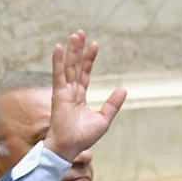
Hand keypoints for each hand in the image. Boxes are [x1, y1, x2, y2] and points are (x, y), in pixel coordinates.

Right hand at [43, 30, 126, 162]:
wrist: (69, 147)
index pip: (84, 74)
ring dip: (71, 51)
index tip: (94, 45)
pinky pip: (58, 75)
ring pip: (68, 67)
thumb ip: (112, 104)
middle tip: (80, 33)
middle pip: (75, 66)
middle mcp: (70, 92)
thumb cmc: (83, 137)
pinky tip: (59, 48)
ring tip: (75, 35)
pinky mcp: (58, 94)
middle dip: (78, 50)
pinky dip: (58, 61)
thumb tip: (123, 88)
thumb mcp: (104, 119)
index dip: (89, 60)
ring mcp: (63, 92)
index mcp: (79, 97)